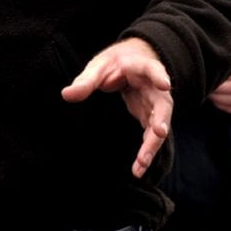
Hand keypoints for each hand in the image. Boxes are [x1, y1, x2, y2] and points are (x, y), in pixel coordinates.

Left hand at [61, 37, 172, 178]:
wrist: (129, 63)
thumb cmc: (114, 63)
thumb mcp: (98, 67)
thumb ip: (85, 81)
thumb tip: (66, 94)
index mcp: (141, 67)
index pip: (153, 69)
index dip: (159, 75)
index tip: (165, 84)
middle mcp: (154, 87)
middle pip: (162, 104)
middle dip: (161, 119)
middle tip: (158, 133)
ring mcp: (154, 104)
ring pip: (159, 124)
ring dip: (152, 144)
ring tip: (141, 163)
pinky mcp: (150, 117)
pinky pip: (151, 135)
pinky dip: (146, 150)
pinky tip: (139, 167)